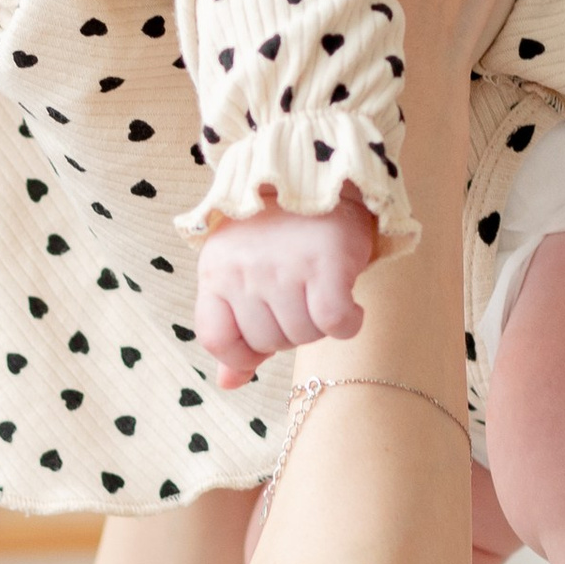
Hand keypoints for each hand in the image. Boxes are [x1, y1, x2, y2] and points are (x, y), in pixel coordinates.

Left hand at [195, 197, 378, 385]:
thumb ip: (234, 330)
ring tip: (321, 292)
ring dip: (319, 326)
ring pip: (303, 336)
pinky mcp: (324, 262)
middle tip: (301, 299)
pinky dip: (348, 323)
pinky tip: (349, 304)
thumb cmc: (278, 236)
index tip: (265, 338)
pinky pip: (335, 323)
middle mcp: (244, 270)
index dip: (242, 353)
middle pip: (267, 342)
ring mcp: (283, 267)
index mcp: (215, 272)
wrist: (319, 179)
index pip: (216, 340)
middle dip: (288, 332)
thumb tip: (228, 384)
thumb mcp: (242, 275)